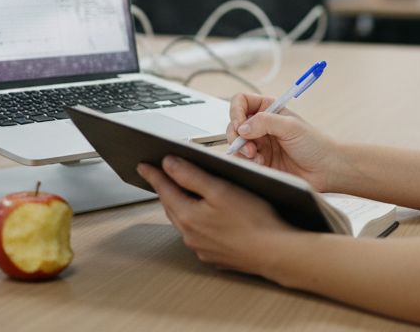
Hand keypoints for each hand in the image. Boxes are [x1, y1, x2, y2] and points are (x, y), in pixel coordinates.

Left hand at [137, 156, 296, 273]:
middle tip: (160, 175)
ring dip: (181, 205)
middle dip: (166, 189)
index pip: (164, 189)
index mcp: (188, 216)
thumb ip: (191, 175)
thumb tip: (168, 164)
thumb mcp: (220, 189)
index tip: (143, 165)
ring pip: (184, 222)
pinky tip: (206, 214)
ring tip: (181, 190)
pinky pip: (198, 235)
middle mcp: (190, 236)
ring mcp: (202, 248)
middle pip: (172, 206)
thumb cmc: (254, 220)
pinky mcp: (215, 256)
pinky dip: (196, 221)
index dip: (153, 174)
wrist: (276, 253)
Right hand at [227, 92, 338, 190]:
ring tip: (257, 158)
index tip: (240, 124)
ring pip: (235, 144)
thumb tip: (242, 127)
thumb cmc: (315, 144)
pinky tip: (261, 164)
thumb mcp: (291, 126)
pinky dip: (247, 163)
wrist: (325, 169)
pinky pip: (242, 160)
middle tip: (250, 147)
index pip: (241, 102)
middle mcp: (261, 125)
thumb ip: (265, 122)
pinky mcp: (260, 161)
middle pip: (233, 124)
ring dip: (242, 151)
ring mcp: (259, 144)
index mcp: (269, 109)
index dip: (236, 112)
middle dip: (237, 136)